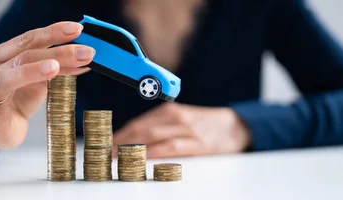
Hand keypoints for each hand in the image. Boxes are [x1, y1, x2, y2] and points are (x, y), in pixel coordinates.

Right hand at [0, 22, 94, 151]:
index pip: (30, 39)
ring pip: (6, 79)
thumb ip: (60, 69)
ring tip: (54, 68)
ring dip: (31, 72)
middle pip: (25, 56)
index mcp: (4, 55)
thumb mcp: (43, 82)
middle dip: (58, 53)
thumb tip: (86, 59)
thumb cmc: (19, 99)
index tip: (78, 30)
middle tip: (85, 53)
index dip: (54, 33)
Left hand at [113, 103, 250, 158]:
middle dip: (121, 142)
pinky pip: (172, 147)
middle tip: (105, 154)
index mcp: (170, 111)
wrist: (237, 127)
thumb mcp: (183, 119)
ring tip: (117, 158)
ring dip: (132, 148)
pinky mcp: (198, 144)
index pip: (139, 123)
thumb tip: (133, 140)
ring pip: (153, 137)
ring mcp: (187, 131)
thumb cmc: (206, 125)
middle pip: (141, 129)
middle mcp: (176, 118)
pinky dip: (155, 152)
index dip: (120, 134)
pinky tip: (143, 158)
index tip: (105, 145)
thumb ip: (162, 126)